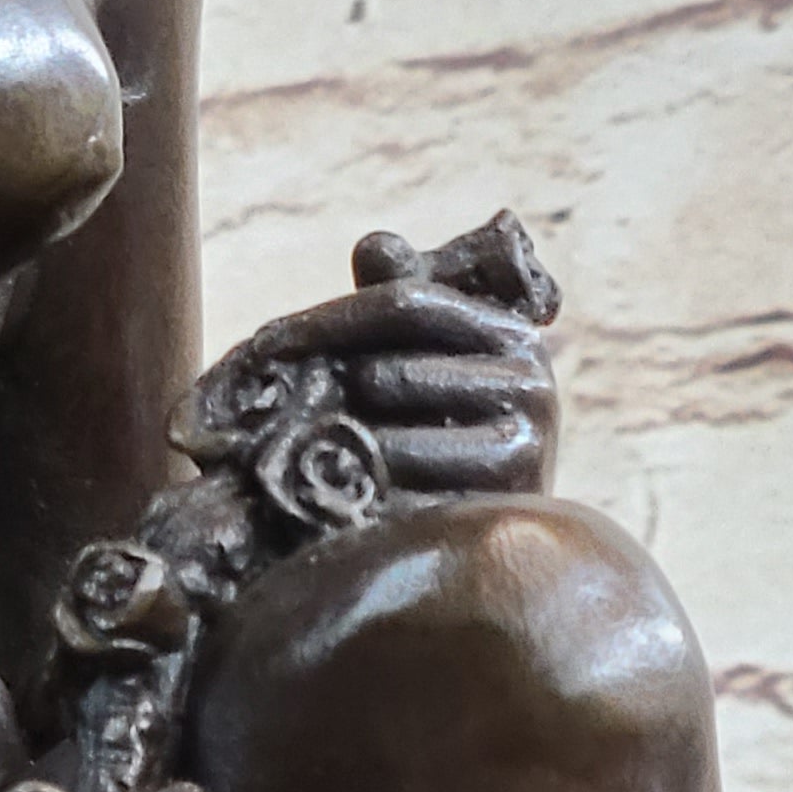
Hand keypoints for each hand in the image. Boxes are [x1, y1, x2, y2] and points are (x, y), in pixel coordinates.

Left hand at [242, 216, 559, 504]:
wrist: (504, 546)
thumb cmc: (448, 447)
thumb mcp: (426, 369)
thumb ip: (399, 304)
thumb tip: (377, 245)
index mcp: (509, 332)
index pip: (403, 301)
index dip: (326, 319)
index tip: (262, 345)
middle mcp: (530, 373)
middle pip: (386, 367)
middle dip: (332, 395)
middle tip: (296, 423)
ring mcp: (527, 431)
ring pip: (387, 429)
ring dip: (348, 446)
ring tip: (342, 466)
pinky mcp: (507, 485)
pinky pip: (401, 470)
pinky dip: (368, 482)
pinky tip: (363, 498)